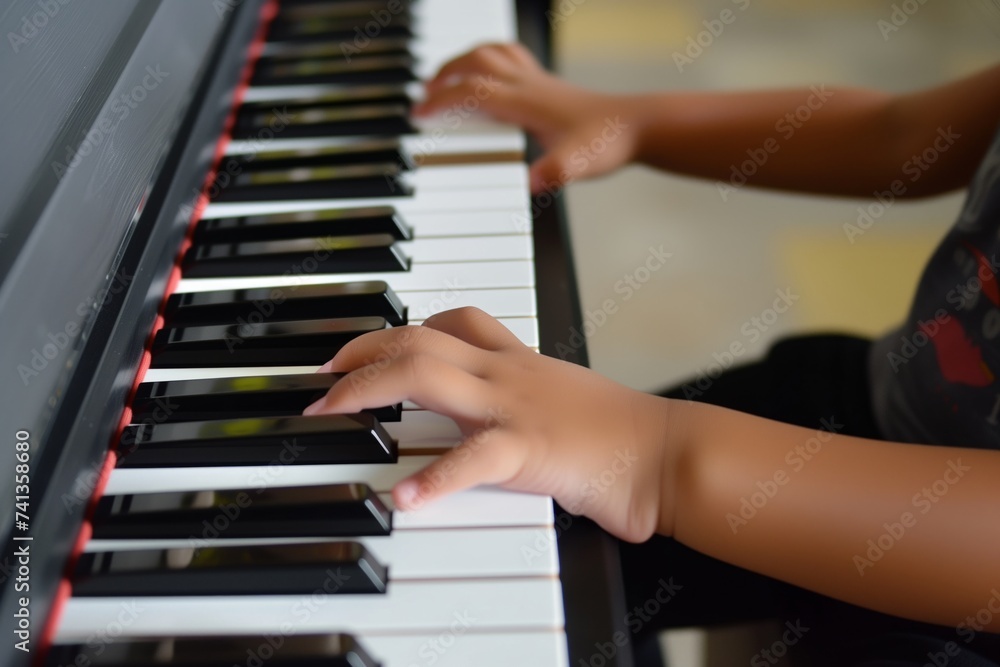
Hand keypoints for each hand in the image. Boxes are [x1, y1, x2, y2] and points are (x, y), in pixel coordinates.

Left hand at [303, 307, 680, 542]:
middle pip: (419, 338)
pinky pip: (472, 459)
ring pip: (428, 375)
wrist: (665, 454)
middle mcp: (508, 373)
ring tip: (328, 410)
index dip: (399, 327)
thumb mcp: (561, 395)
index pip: (452, 320)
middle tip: (321, 373)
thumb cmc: (617, 432)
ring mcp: (515, 407)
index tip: (364, 347)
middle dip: (360, 350)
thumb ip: (521, 392)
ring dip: (367, 388)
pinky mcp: (529, 451)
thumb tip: (486, 409)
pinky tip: (403, 499)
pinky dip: (433, 478)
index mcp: (518, 361)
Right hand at [415, 43, 643, 193]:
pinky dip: (492, 59)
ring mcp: (539, 81)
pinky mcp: (549, 84)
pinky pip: (512, 58)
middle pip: (474, 62)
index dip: (441, 100)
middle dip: (443, 75)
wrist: (638, 126)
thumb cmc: (608, 144)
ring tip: (447, 77)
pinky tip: (491, 78)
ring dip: (464, 60)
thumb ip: (554, 173)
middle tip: (424, 95)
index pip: (472, 90)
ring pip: (491, 53)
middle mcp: (529, 85)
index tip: (419, 114)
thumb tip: (532, 183)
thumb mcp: (577, 165)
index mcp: (526, 101)